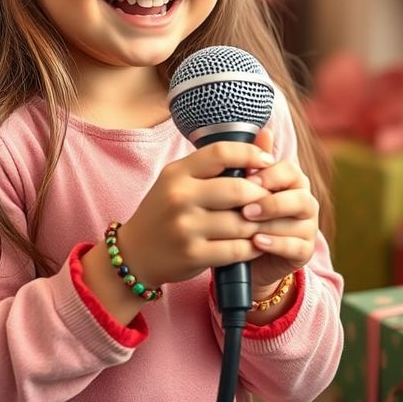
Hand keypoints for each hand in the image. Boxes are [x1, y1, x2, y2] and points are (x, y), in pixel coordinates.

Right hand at [116, 135, 276, 290]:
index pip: (221, 152)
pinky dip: (252, 247)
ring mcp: (185, 228)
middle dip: (262, 195)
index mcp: (176, 174)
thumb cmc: (164, 214)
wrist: (133, 254)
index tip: (266, 161)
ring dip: (259, 224)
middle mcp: (178, 198)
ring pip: (242, 222)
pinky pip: (237, 249)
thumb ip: (213, 167)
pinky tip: (254, 243)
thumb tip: (263, 147)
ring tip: (264, 222)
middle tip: (269, 200)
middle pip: (239, 189)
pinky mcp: (192, 254)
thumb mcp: (178, 183)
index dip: (251, 154)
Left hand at [239, 126, 318, 297]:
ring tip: (248, 227)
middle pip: (298, 196)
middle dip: (271, 202)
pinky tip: (257, 243)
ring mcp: (307, 228)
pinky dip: (277, 244)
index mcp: (290, 182)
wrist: (240, 258)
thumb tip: (263, 130)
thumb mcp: (238, 192)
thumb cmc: (238, 219)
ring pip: (297, 222)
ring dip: (271, 224)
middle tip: (245, 209)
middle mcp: (304, 202)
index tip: (247, 179)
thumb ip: (248, 164)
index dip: (270, 175)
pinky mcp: (304, 252)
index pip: (288, 170)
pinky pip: (296, 247)